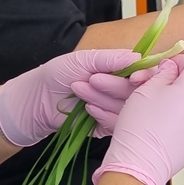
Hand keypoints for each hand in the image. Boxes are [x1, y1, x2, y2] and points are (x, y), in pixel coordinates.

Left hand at [0, 49, 143, 146]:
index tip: (137, 77)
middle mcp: (124, 90)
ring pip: (128, 109)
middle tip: (93, 79)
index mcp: (123, 70)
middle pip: (140, 92)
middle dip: (117, 86)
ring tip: (79, 90)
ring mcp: (118, 109)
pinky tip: (87, 109)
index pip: (147, 73)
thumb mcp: (83, 59)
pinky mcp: (109, 127)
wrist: (36, 101)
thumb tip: (138, 57)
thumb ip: (112, 58)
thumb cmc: (58, 74)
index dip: (146, 75)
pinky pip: (118, 126)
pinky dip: (104, 116)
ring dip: (104, 99)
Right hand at [92, 55, 183, 184]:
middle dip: (173, 80)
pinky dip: (174, 116)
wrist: (140, 164)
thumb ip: (163, 72)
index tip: (161, 66)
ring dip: (173, 98)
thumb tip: (170, 68)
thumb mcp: (147, 88)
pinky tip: (155, 120)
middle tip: (151, 84)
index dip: (177, 61)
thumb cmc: (143, 124)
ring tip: (150, 102)